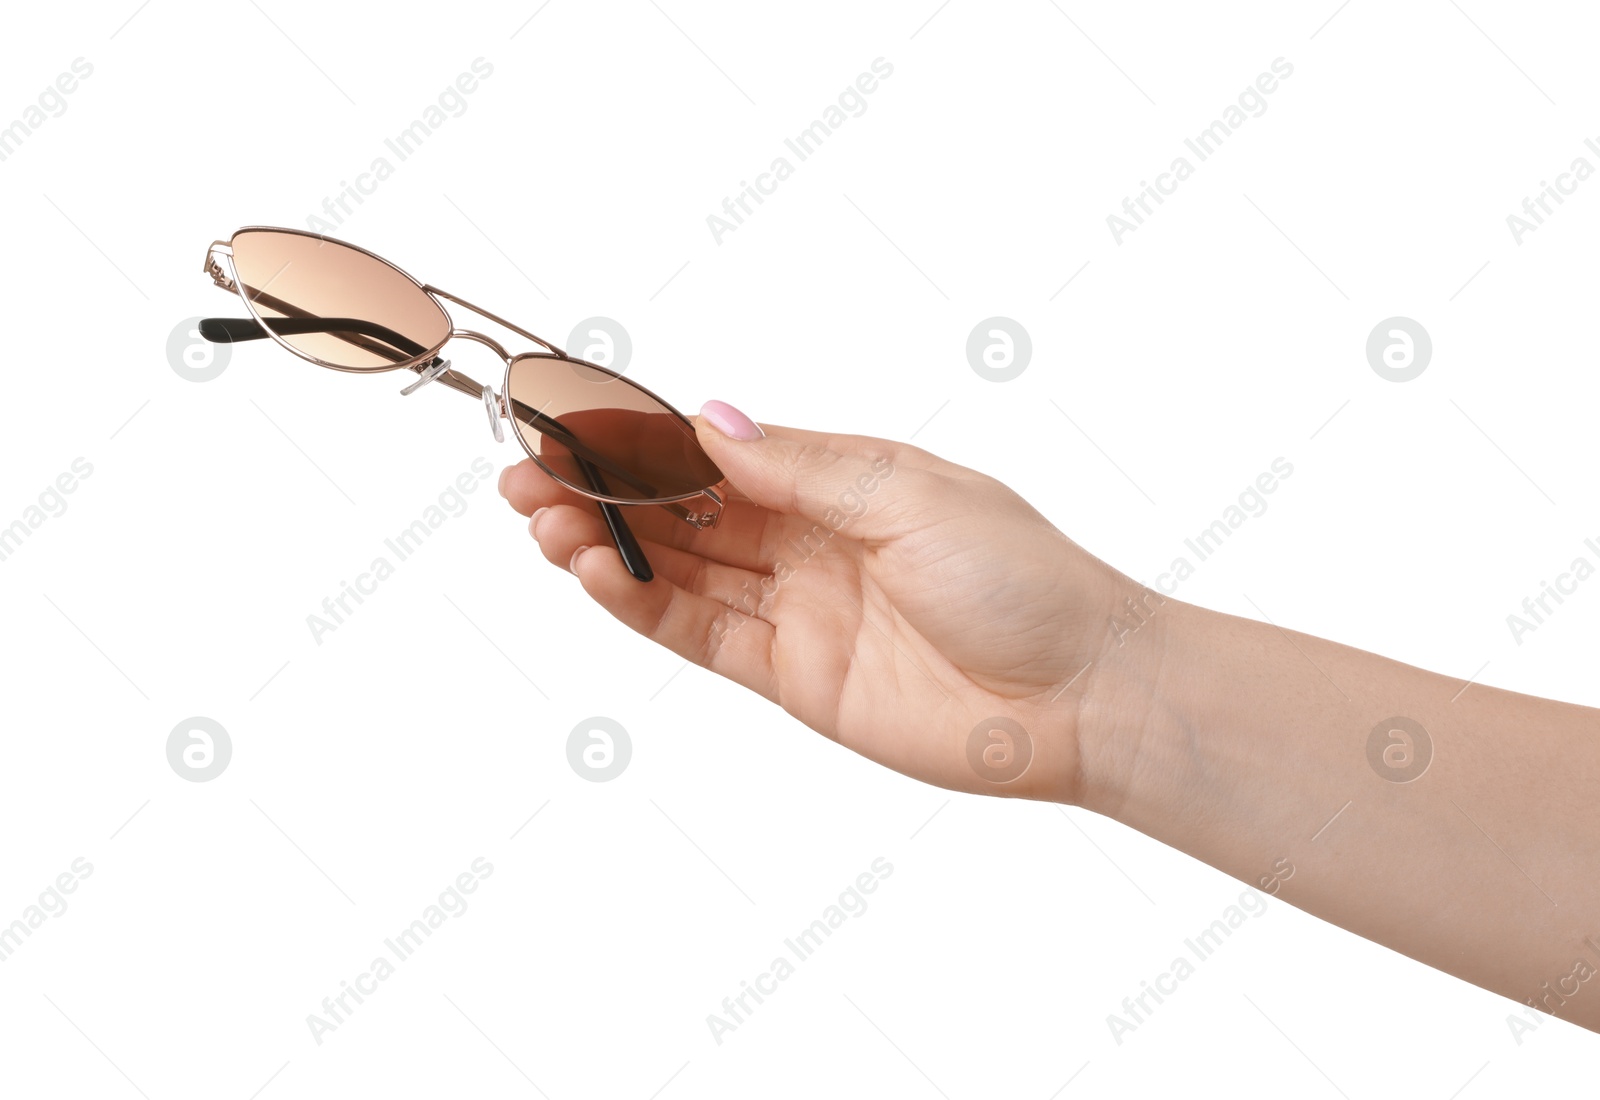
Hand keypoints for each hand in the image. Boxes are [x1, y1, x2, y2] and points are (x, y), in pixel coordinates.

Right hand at [498, 400, 1156, 803]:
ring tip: (543, 524)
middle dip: (604, 490)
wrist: (1081, 696)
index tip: (570, 419)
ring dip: (608, 547)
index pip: (717, 451)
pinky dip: (642, 610)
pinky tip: (594, 578)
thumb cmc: (1022, 577)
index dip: (641, 435)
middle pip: (683, 511)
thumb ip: (800, 465)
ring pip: (679, 573)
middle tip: (527, 475)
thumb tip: (709, 421)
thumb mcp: (909, 492)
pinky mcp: (794, 679)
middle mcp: (810, 541)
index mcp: (842, 480)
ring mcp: (798, 611)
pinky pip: (702, 637)